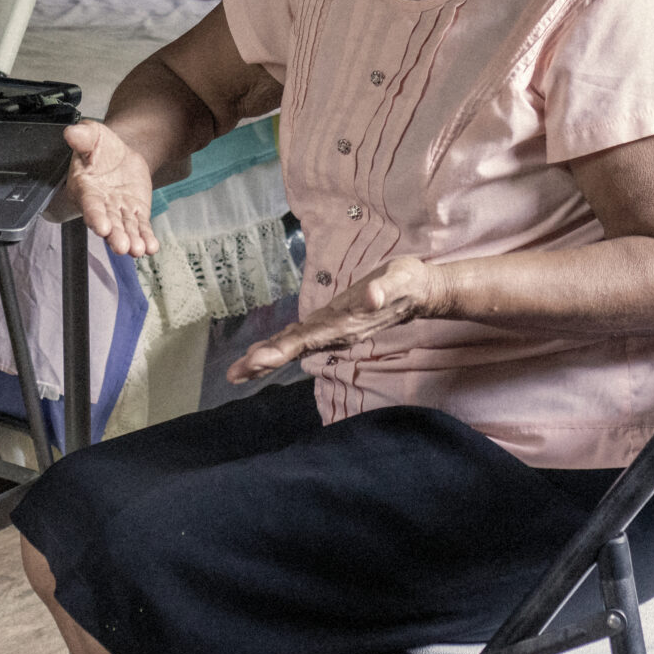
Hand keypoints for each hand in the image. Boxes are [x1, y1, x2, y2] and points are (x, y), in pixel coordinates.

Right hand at [50, 120, 157, 256]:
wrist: (119, 154)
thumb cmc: (100, 146)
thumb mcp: (91, 135)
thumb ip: (82, 136)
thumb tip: (71, 133)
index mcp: (86, 189)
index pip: (90, 205)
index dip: (95, 216)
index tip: (102, 227)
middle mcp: (102, 205)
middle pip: (108, 223)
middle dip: (115, 235)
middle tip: (121, 246)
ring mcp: (119, 211)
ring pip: (125, 228)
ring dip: (131, 240)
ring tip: (138, 250)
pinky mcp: (136, 213)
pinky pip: (141, 227)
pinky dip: (146, 237)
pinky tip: (151, 246)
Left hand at [226, 257, 442, 382]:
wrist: (420, 293)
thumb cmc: (408, 283)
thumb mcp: (400, 279)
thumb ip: (384, 289)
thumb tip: (370, 297)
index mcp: (344, 324)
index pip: (306, 340)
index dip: (279, 350)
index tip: (254, 359)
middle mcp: (335, 333)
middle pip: (294, 349)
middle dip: (264, 361)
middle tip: (233, 374)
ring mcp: (333, 332)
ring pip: (295, 348)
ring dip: (267, 358)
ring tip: (239, 370)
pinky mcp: (333, 325)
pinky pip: (301, 340)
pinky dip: (280, 347)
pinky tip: (263, 353)